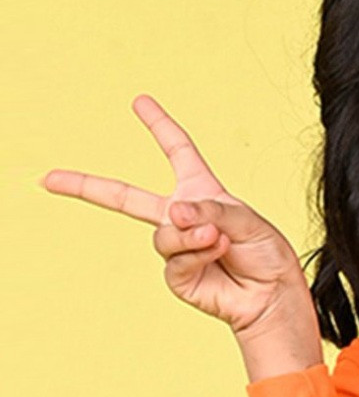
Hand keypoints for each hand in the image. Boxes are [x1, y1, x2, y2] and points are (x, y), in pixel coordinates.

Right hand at [41, 94, 310, 336]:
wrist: (271, 295)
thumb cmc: (265, 253)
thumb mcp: (247, 219)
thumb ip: (210, 210)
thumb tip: (173, 213)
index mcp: (200, 190)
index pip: (177, 150)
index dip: (160, 125)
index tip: (141, 102)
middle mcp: (181, 216)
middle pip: (124, 196)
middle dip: (85, 186)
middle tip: (49, 178)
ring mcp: (176, 246)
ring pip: (163, 234)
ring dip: (193, 235)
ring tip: (221, 240)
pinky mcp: (177, 275)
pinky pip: (174, 258)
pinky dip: (197, 253)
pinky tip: (217, 253)